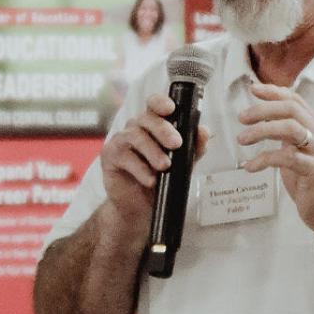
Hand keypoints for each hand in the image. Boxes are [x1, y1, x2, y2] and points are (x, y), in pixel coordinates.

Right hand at [99, 93, 207, 229]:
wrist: (140, 210)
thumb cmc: (161, 183)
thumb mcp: (183, 166)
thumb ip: (194, 148)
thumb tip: (204, 132)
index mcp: (154, 125)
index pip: (154, 105)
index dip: (161, 102)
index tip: (171, 109)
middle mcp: (136, 129)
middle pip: (146, 118)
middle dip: (163, 130)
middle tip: (176, 144)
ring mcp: (121, 141)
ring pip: (135, 136)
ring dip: (153, 151)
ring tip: (165, 166)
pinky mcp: (110, 156)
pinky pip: (124, 156)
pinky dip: (140, 168)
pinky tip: (151, 180)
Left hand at [237, 81, 313, 234]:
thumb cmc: (308, 178)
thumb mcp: (295, 149)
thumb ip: (284, 132)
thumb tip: (263, 115)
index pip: (295, 100)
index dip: (273, 92)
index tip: (253, 89)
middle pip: (291, 110)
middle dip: (263, 110)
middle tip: (242, 118)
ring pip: (290, 129)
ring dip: (262, 131)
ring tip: (242, 139)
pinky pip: (287, 158)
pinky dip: (264, 159)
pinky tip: (250, 166)